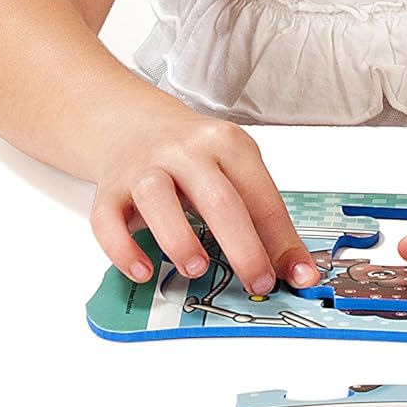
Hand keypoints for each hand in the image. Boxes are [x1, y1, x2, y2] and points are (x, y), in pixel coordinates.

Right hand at [89, 98, 319, 294]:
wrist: (133, 124)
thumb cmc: (192, 156)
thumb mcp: (234, 169)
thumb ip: (261, 214)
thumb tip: (294, 267)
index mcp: (226, 143)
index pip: (261, 195)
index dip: (281, 240)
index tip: (297, 274)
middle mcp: (185, 152)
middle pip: (218, 197)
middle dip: (243, 246)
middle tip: (258, 282)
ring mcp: (144, 168)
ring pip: (158, 199)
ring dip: (180, 239)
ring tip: (197, 269)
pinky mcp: (109, 190)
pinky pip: (108, 220)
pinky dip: (124, 250)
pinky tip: (143, 272)